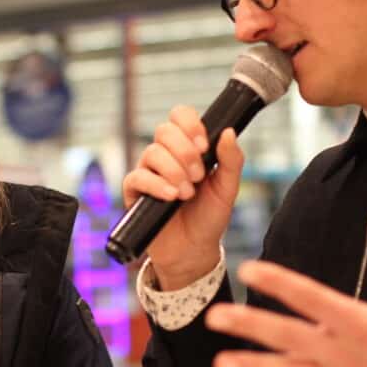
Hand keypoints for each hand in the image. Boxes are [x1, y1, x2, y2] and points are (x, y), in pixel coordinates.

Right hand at [121, 105, 243, 288]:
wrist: (194, 250)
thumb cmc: (209, 217)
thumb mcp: (228, 188)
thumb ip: (231, 160)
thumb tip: (228, 132)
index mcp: (187, 148)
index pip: (180, 116)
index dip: (190, 124)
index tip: (204, 145)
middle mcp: (165, 155)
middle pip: (164, 130)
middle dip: (185, 151)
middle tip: (199, 176)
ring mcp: (148, 172)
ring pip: (152, 152)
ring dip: (174, 171)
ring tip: (187, 194)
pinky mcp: (135, 192)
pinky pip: (138, 177)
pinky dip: (156, 184)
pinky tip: (171, 196)